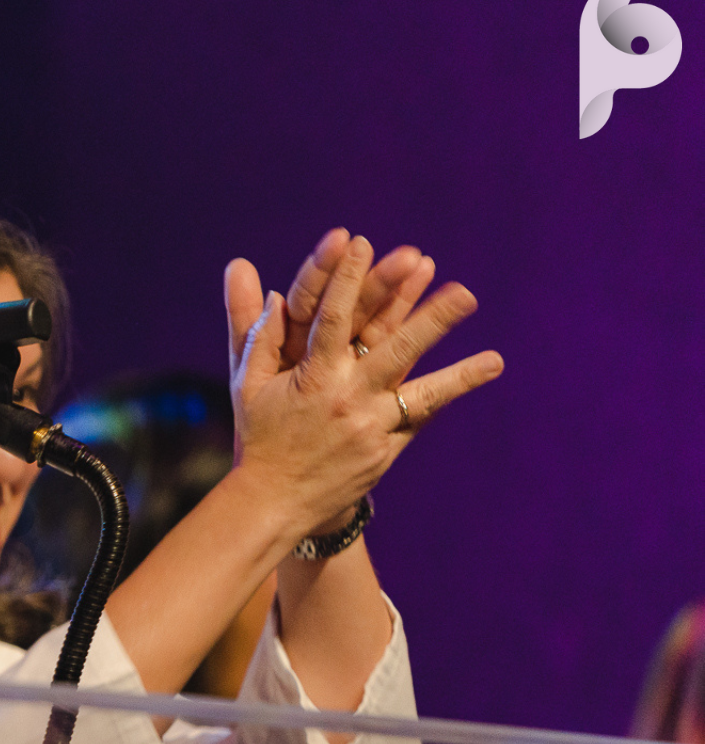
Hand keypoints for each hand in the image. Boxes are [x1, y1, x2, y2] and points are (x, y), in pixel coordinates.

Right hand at [222, 233, 501, 538]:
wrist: (273, 501)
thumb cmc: (259, 435)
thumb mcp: (247, 382)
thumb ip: (255, 330)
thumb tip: (257, 280)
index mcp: (309, 376)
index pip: (330, 317)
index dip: (347, 278)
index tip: (361, 242)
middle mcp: (344, 398)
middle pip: (393, 350)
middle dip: (430, 320)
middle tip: (465, 292)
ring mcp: (368, 426)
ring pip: (420, 392)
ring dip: (459, 373)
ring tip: (496, 359)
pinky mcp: (385, 448)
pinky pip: (421, 416)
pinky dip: (449, 394)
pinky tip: (482, 372)